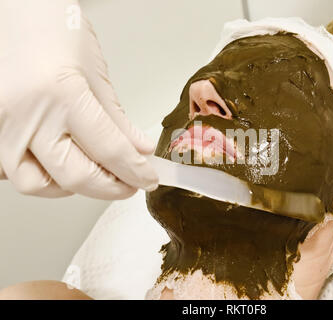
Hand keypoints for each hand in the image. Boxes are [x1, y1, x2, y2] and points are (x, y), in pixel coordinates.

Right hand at [0, 0, 157, 198]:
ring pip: (37, 184)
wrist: (13, 11)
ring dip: (71, 187)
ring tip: (93, 172)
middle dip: (110, 187)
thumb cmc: (51, 29)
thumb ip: (118, 119)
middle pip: (75, 176)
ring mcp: (1, 126)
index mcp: (61, 95)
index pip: (109, 150)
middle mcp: (26, 115)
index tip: (148, 178)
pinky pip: (12, 171)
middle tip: (128, 183)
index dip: (135, 171)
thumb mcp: (95, 73)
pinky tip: (57, 161)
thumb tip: (139, 151)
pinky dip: (40, 174)